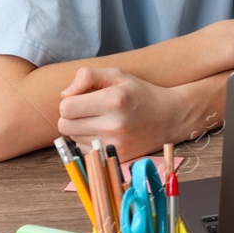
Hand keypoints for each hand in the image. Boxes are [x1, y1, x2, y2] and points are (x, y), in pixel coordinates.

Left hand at [57, 67, 186, 159]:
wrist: (169, 117)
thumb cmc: (139, 93)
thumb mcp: (117, 75)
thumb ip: (87, 76)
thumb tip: (64, 95)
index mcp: (113, 100)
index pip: (66, 108)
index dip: (70, 101)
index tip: (82, 99)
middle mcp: (114, 124)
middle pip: (65, 126)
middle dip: (71, 117)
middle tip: (89, 110)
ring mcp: (116, 144)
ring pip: (74, 139)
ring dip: (81, 130)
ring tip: (101, 120)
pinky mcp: (117, 157)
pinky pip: (86, 151)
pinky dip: (90, 142)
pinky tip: (106, 133)